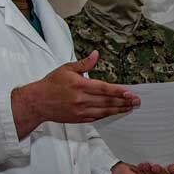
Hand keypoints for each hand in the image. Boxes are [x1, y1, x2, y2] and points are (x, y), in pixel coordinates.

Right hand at [14, 51, 139, 130]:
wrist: (37, 102)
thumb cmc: (51, 84)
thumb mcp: (66, 69)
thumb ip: (84, 63)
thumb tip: (96, 54)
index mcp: (79, 85)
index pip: (104, 88)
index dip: (118, 91)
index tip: (130, 92)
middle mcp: (81, 99)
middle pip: (107, 101)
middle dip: (124, 101)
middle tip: (136, 101)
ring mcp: (80, 111)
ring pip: (104, 111)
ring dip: (119, 109)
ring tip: (130, 107)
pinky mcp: (79, 119)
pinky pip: (97, 117)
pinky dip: (108, 114)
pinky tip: (116, 112)